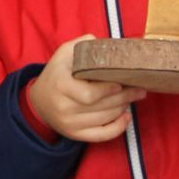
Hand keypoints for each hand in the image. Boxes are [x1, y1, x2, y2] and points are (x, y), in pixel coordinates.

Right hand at [26, 36, 145, 142]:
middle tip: (139, 89)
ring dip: (123, 107)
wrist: (39, 102)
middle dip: (124, 97)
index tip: (123, 82)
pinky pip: (102, 135)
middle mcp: (64, 108)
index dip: (109, 90)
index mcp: (61, 85)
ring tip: (133, 97)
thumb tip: (103, 43)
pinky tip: (126, 117)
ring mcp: (70, 124)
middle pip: (101, 106)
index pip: (90, 94)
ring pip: (105, 119)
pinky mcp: (76, 135)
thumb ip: (82, 45)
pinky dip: (118, 128)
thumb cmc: (56, 74)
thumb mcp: (63, 54)